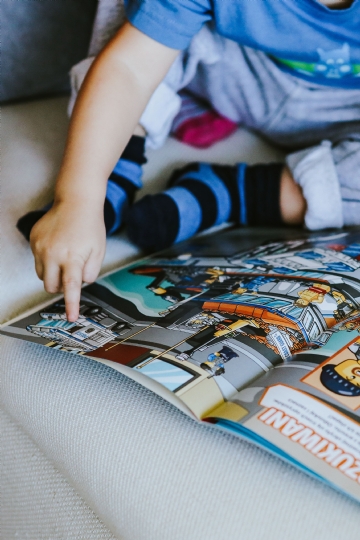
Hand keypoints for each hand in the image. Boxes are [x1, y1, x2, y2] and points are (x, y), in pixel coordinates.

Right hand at [30, 200, 105, 321]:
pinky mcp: (33, 240)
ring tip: (65, 258)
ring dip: (53, 274)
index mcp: (72, 257)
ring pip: (42, 275)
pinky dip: (47, 260)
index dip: (71, 305)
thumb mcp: (99, 251)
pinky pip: (37, 260)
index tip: (71, 317)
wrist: (76, 201)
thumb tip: (80, 284)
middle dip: (61, 287)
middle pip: (50, 286)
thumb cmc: (90, 226)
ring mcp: (40, 247)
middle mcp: (53, 254)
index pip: (71, 288)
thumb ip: (91, 272)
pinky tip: (58, 247)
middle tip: (72, 274)